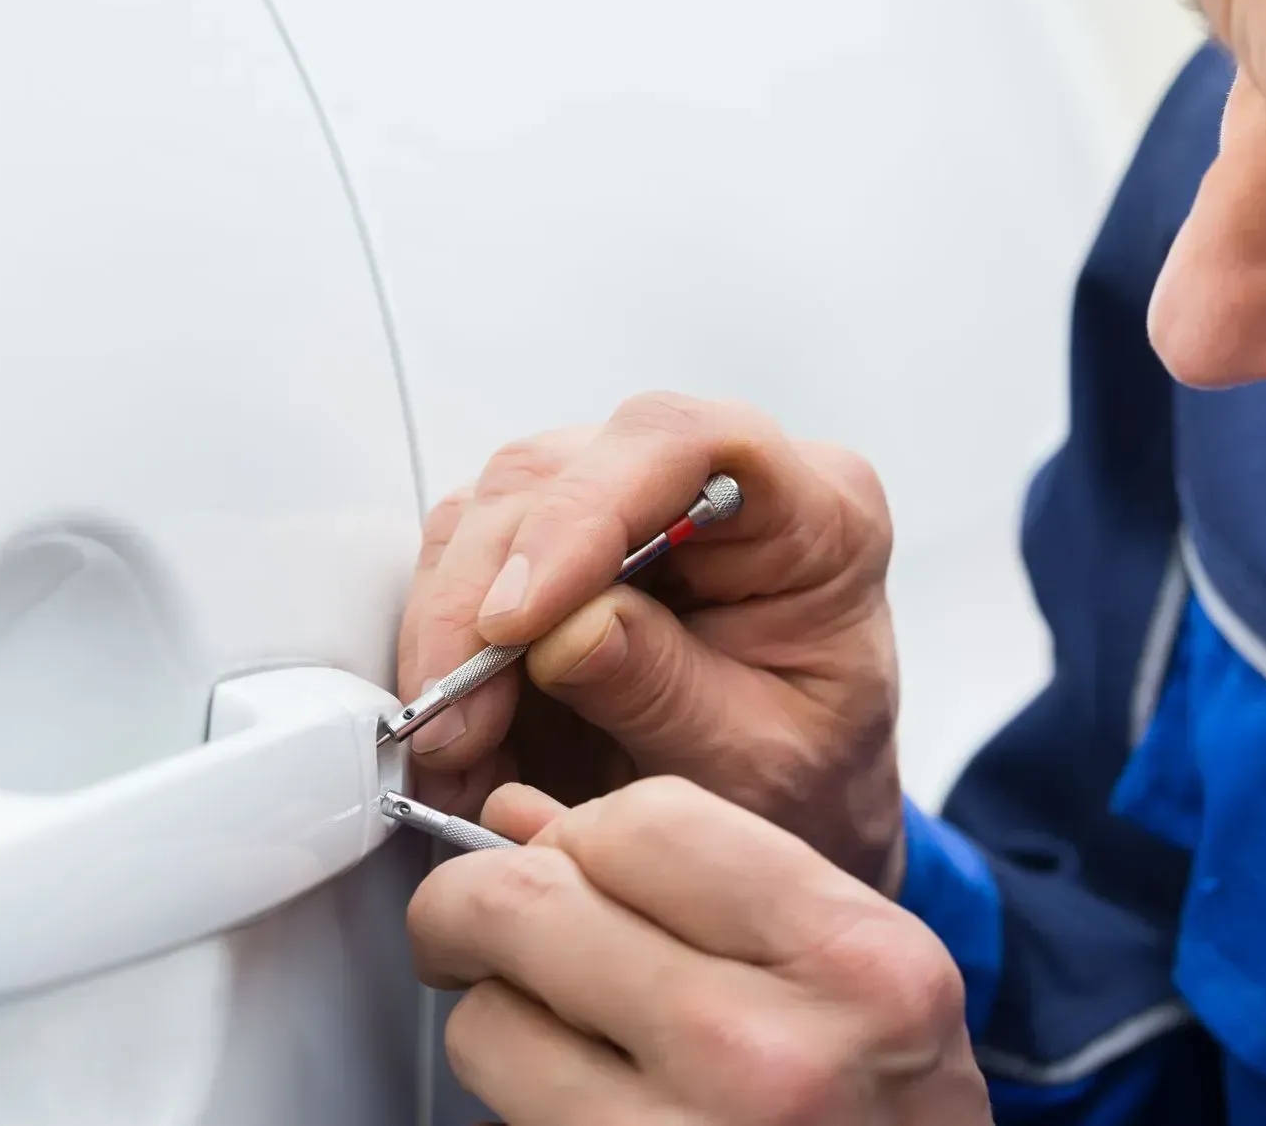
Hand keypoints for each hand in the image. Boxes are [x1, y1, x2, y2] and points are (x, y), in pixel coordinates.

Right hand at [397, 393, 903, 889]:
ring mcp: (634, 500)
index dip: (586, 512)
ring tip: (458, 744)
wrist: (797, 820)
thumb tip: (564, 630)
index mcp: (820, 514)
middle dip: (485, 595)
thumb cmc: (810, 786)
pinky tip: (460, 725)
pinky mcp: (567, 542)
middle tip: (458, 718)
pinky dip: (446, 646)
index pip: (686, 444)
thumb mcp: (756, 766)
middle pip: (562, 470)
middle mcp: (719, 479)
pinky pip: (471, 558)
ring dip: (452, 628)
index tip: (518, 618)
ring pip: (496, 507)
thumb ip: (667, 693)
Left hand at [409, 778, 989, 1125]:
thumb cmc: (891, 1114)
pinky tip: (577, 1089)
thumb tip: (524, 819)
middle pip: (530, 904)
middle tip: (481, 916)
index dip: (584, 830)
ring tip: (559, 1023)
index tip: (571, 855)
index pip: (645, 822)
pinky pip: (499, 1112)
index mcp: (851, 962)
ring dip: (498, 1009)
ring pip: (487, 1018)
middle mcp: (769, 1057)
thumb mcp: (855, 971)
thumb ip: (705, 877)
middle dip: (474, 897)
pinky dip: (514, 1089)